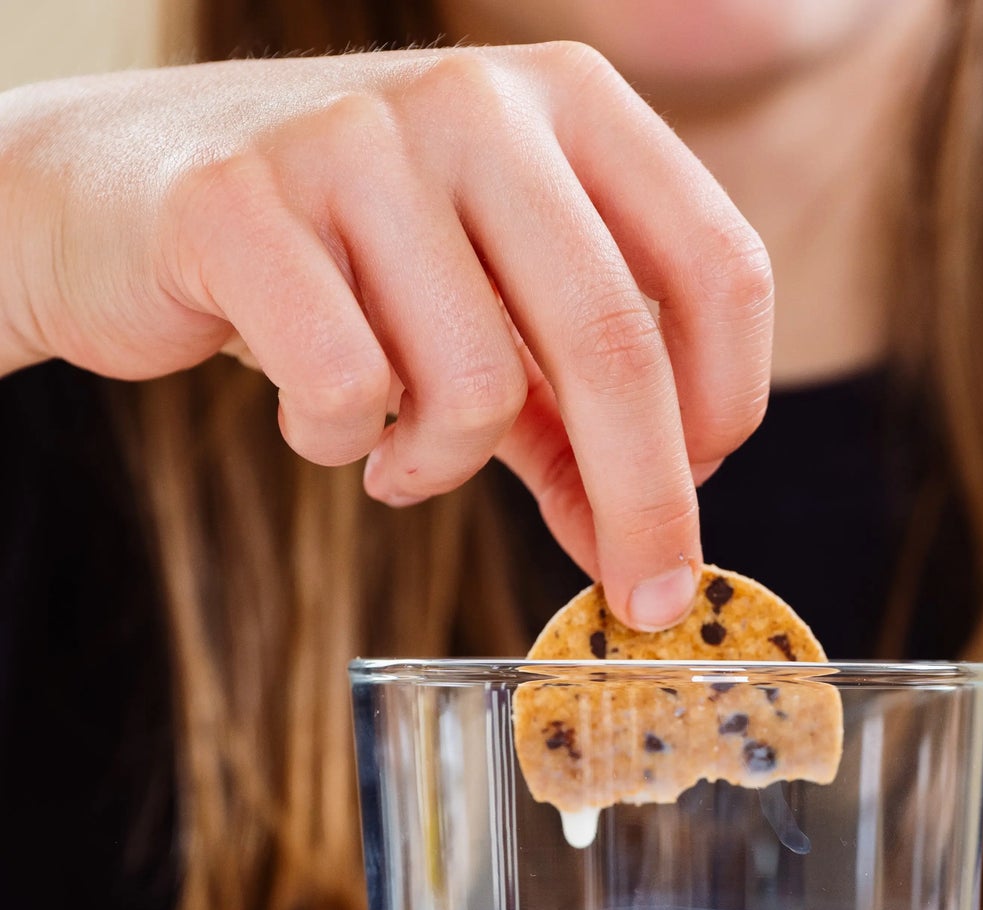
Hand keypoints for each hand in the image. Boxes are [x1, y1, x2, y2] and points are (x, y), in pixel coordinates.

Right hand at [0, 46, 772, 626]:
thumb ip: (575, 421)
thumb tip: (654, 555)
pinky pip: (349, 392)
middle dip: (645, 503)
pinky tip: (321, 422)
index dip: (729, 406)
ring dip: (444, 467)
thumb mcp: (485, 319)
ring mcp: (357, 140)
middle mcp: (478, 102)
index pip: (718, 265)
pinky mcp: (242, 203)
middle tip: (641, 595)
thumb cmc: (335, 264)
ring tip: (397, 452)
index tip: (700, 494)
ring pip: (477, 386)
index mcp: (569, 104)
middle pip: (615, 343)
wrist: (114, 194)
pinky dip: (342, 444)